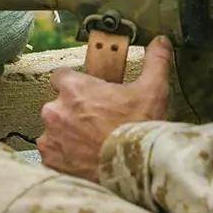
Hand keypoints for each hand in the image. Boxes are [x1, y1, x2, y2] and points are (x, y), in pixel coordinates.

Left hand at [37, 36, 172, 181]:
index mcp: (74, 88)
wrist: (131, 171)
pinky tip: (84, 159)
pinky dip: (65, 157)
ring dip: (67, 134)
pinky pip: (53, 155)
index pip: (61, 76)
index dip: (75, 84)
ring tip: (91, 142)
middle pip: (57, 104)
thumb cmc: (138, 128)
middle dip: (72, 111)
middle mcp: (55, 111)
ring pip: (54, 130)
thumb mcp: (152, 89)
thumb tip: (161, 41)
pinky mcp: (51, 162)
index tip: (89, 93)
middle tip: (96, 120)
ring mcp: (51, 138)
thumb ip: (155, 61)